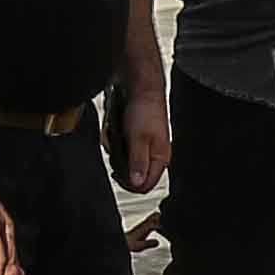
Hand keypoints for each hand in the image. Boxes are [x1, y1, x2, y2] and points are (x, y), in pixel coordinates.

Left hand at [118, 75, 173, 195]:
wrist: (141, 89)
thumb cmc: (144, 110)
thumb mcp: (138, 139)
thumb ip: (138, 163)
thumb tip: (137, 183)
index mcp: (160, 158)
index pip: (147, 185)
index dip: (130, 185)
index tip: (117, 176)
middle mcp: (154, 156)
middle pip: (136, 178)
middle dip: (122, 170)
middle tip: (114, 159)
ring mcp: (146, 148)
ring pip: (128, 165)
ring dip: (117, 157)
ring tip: (115, 142)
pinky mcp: (137, 140)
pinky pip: (124, 153)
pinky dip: (117, 147)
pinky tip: (115, 136)